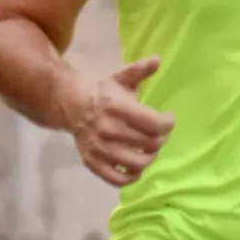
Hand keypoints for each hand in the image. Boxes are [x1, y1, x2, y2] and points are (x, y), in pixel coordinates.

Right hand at [62, 57, 173, 187]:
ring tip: (150, 150)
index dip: (168, 124)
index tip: (168, 120)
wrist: (71, 106)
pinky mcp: (93, 162)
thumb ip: (139, 70)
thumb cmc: (103, 93)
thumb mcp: (120, 79)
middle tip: (160, 135)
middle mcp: (108, 129)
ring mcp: (100, 148)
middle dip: (160, 140)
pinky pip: (117, 178)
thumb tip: (157, 60)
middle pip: (149, 143)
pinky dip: (132, 177)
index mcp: (117, 107)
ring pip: (136, 163)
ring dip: (149, 158)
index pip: (154, 124)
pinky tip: (137, 168)